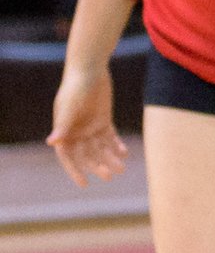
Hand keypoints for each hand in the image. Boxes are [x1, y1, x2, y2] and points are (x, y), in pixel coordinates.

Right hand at [48, 66, 127, 187]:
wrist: (90, 69)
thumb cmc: (76, 87)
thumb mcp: (69, 107)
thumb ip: (62, 126)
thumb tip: (51, 143)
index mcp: (64, 129)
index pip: (67, 155)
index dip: (74, 170)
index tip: (84, 184)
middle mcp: (76, 130)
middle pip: (87, 155)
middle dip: (97, 166)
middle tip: (110, 174)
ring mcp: (90, 126)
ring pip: (101, 149)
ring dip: (110, 159)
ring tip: (122, 168)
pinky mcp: (103, 120)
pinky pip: (111, 138)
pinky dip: (117, 146)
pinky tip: (124, 153)